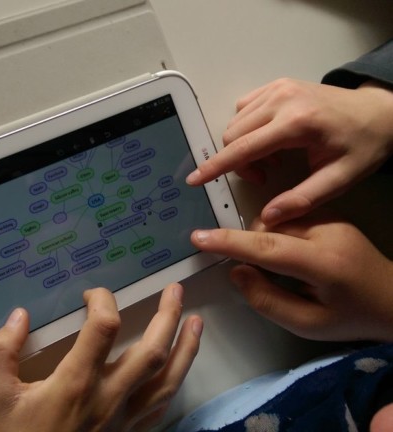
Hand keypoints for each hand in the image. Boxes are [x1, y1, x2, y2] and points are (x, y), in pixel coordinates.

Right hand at [0, 283, 202, 431]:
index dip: (103, 301)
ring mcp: (126, 417)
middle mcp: (109, 396)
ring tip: (197, 322)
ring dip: (186, 347)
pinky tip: (181, 365)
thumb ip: (2, 352)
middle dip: (168, 316)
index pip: (104, 328)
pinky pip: (162, 405)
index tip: (93, 295)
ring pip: (168, 379)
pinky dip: (176, 380)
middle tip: (175, 290)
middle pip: (151, 351)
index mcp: (77, 383)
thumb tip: (19, 316)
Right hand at [186, 79, 392, 224]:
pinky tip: (269, 139)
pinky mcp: (276, 86)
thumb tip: (267, 216)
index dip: (215, 166)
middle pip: (232, 135)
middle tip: (265, 175)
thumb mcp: (340, 179)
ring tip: (272, 158)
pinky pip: (243, 109)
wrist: (379, 112)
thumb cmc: (363, 145)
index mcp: (297, 122)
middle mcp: (282, 99)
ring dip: (243, 146)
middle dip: (238, 162)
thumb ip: (302, 200)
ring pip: (235, 122)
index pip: (242, 147)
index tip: (194, 179)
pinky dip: (247, 129)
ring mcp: (277, 88)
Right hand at [190, 211, 392, 341]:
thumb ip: (267, 300)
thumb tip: (236, 271)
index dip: (229, 242)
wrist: (392, 296)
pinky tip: (291, 253)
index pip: (268, 247)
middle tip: (257, 273)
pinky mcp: (329, 213)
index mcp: (324, 263)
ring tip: (282, 266)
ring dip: (264, 240)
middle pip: (268, 228)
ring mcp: (330, 218)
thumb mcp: (308, 324)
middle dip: (249, 245)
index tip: (198, 238)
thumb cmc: (350, 317)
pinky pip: (288, 217)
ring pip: (275, 220)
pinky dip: (278, 233)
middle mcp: (327, 231)